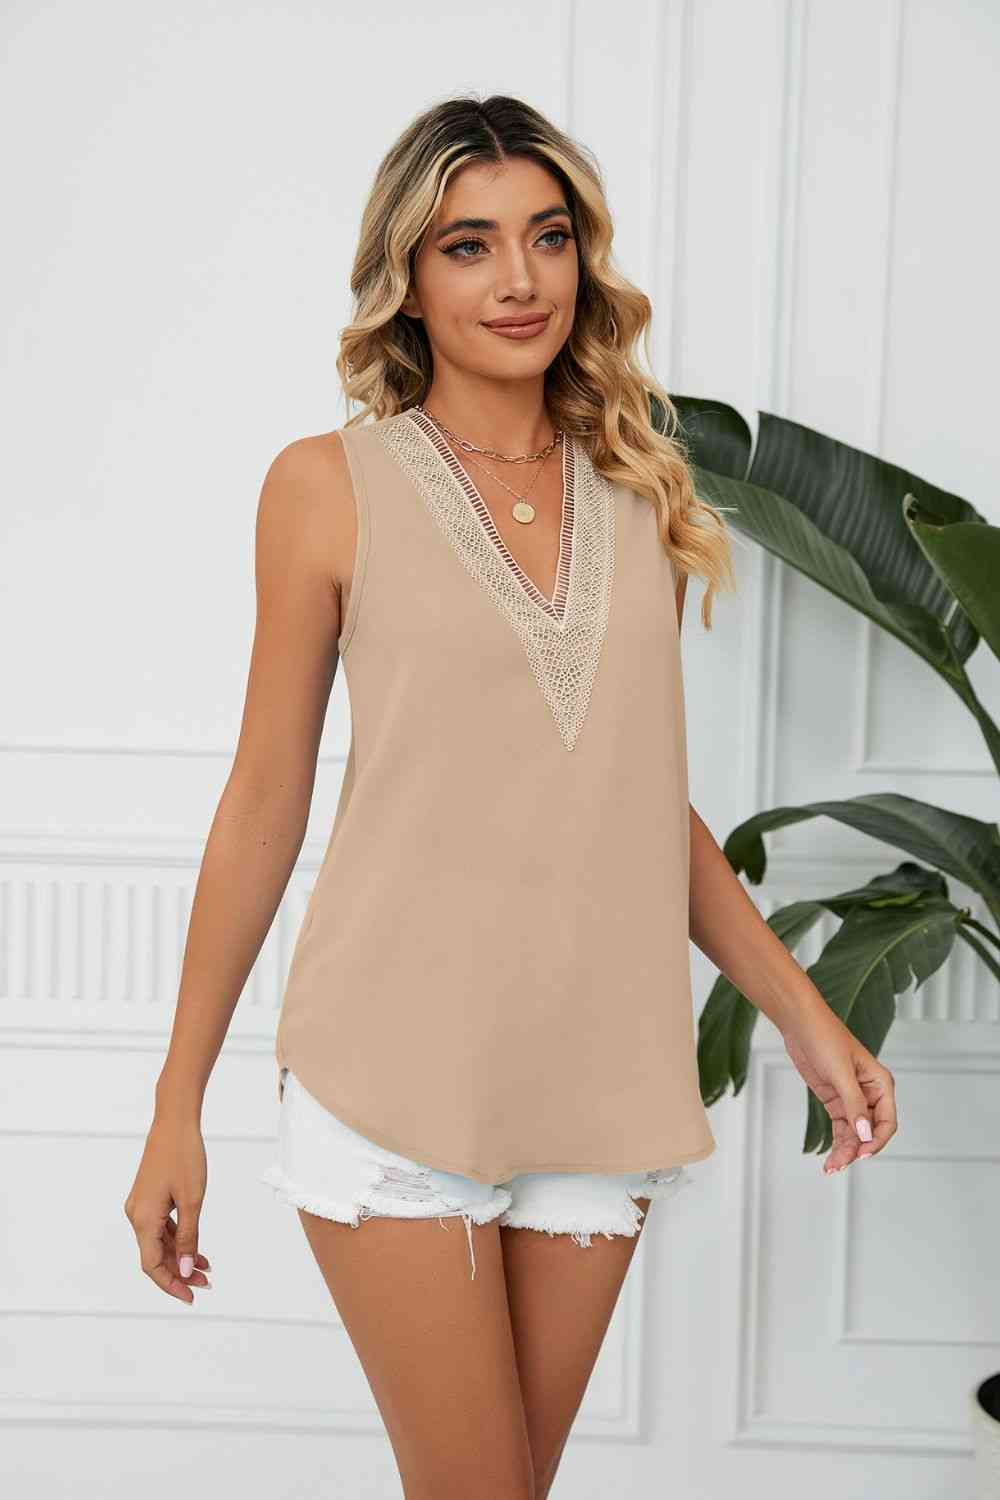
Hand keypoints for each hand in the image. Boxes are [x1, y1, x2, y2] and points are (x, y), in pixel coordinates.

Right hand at [123, 1115, 210, 1302]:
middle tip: (207, 1283)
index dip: (170, 1284)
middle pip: (155, 1256)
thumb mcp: (193, 1200)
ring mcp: (141, 1206)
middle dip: (179, 1273)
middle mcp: (136, 1215)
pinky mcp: (149, 1198)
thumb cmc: (184, 1156)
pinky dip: (177, 1240)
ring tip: (206, 1268)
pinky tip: (196, 1248)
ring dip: (180, 1257)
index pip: (152, 1265)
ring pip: (159, 1243)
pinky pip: (161, 1228)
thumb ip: (188, 1237)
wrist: (174, 1122)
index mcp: (143, 1219)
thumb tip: (183, 1270)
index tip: (191, 1296)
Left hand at [781, 1003, 897, 1173]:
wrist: (800, 1023)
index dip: (877, 1141)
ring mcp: (852, 1098)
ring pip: (855, 1133)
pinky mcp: (835, 1100)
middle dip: (857, 1150)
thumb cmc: (825, 1037)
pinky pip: (842, 1127)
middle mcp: (870, 1094)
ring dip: (846, 1151)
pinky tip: (831, 1158)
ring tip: (831, 1167)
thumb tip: (866, 1134)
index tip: (862, 1154)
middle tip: (838, 1164)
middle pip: (870, 1132)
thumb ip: (854, 1104)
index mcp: (881, 1084)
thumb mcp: (841, 1072)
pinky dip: (838, 1142)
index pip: (887, 1122)